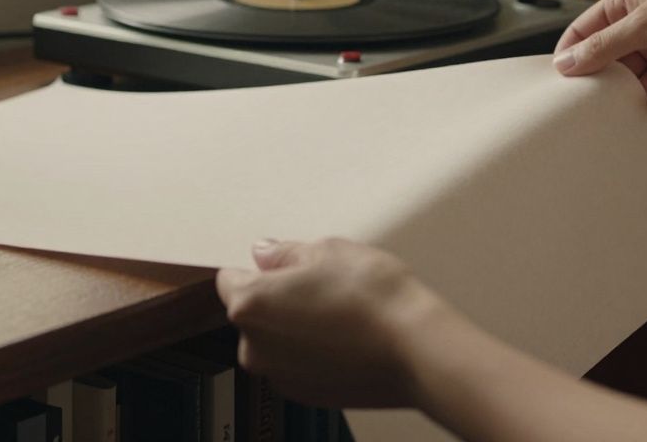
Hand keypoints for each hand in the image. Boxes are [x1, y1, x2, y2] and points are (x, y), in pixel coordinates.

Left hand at [215, 238, 449, 408]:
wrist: (417, 349)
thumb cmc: (373, 296)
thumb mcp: (327, 250)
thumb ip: (285, 253)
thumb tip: (265, 254)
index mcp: (249, 305)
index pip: (229, 279)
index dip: (255, 268)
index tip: (280, 265)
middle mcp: (255, 347)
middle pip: (252, 313)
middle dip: (276, 298)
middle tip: (320, 285)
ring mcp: (279, 375)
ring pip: (275, 340)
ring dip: (294, 326)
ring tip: (339, 311)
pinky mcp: (306, 394)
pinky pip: (296, 364)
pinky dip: (312, 351)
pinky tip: (346, 337)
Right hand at [553, 0, 646, 113]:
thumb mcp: (646, 23)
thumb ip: (603, 46)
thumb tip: (566, 62)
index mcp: (628, 3)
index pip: (586, 29)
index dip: (571, 51)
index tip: (559, 76)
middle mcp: (644, 28)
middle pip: (606, 60)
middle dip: (602, 78)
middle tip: (591, 96)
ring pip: (631, 83)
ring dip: (632, 93)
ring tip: (636, 96)